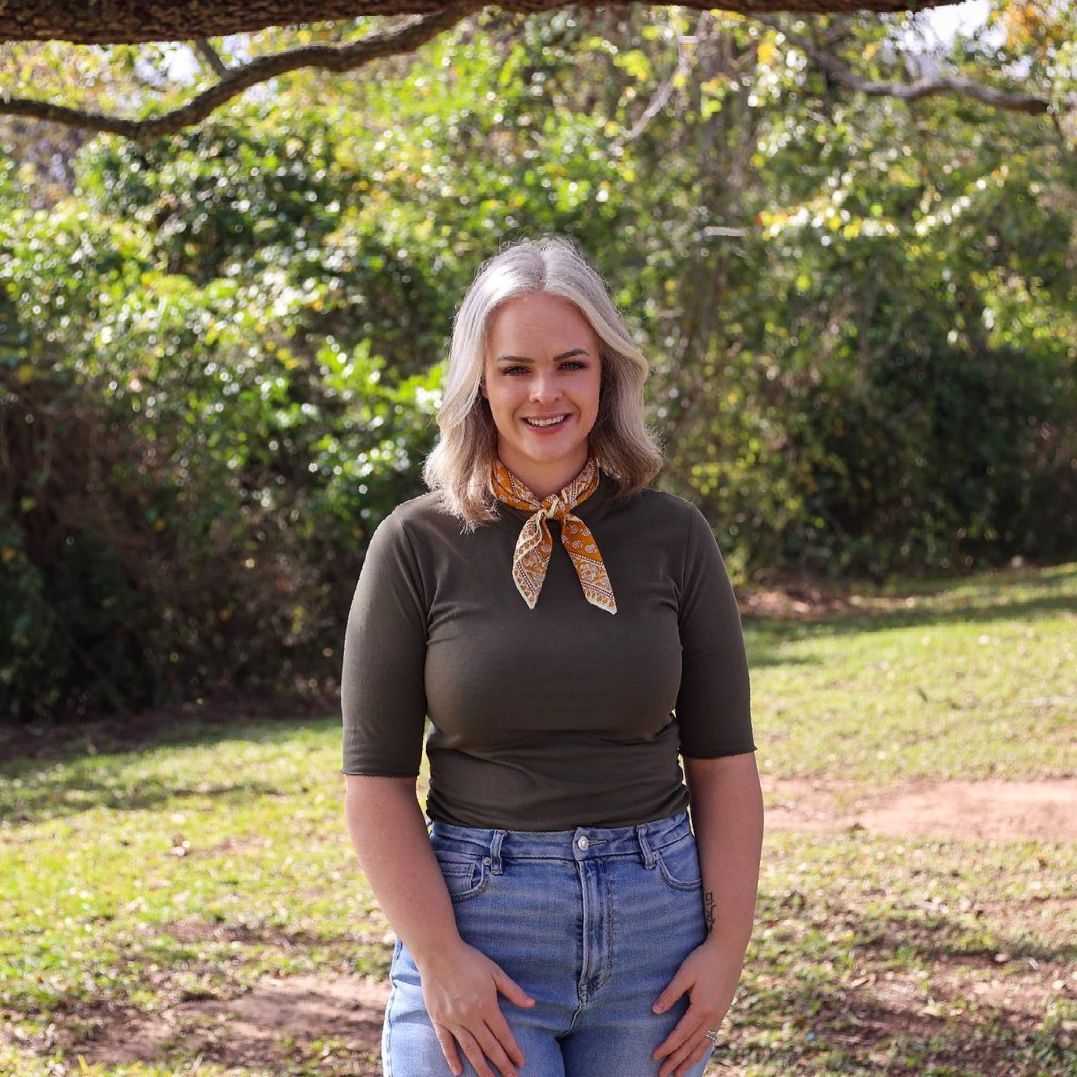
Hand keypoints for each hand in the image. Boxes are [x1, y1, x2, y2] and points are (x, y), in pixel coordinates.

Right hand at [415, 939, 535, 1076]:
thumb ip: (512, 990)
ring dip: (481, 1067)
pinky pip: (446, 1043)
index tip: (521, 1062)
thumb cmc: (469, 959)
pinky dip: (452, 1058)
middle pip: (489, 1046)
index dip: (513, 1050)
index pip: (503, 1034)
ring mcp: (453, 1020)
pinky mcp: (438, 1020)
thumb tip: (531, 1004)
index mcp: (486, 1004)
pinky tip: (459, 1072)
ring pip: (470, 1049)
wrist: (438, 953)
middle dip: (501, 1064)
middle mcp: (470, 1016)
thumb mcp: (494, 971)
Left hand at [650, 937, 743, 1076]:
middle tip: (663, 1075)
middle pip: (692, 1045)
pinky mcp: (723, 1009)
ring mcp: (720, 1014)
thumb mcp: (685, 973)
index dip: (667, 1047)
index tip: (655, 1057)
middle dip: (677, 1061)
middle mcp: (713, 1016)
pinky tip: (698, 1052)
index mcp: (702, 1009)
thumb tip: (655, 1011)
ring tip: (680, 1073)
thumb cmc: (705, 958)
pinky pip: (712, 1035)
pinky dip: (703, 1048)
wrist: (730, 948)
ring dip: (691, 1060)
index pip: (681, 1034)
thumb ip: (670, 993)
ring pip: (703, 1044)